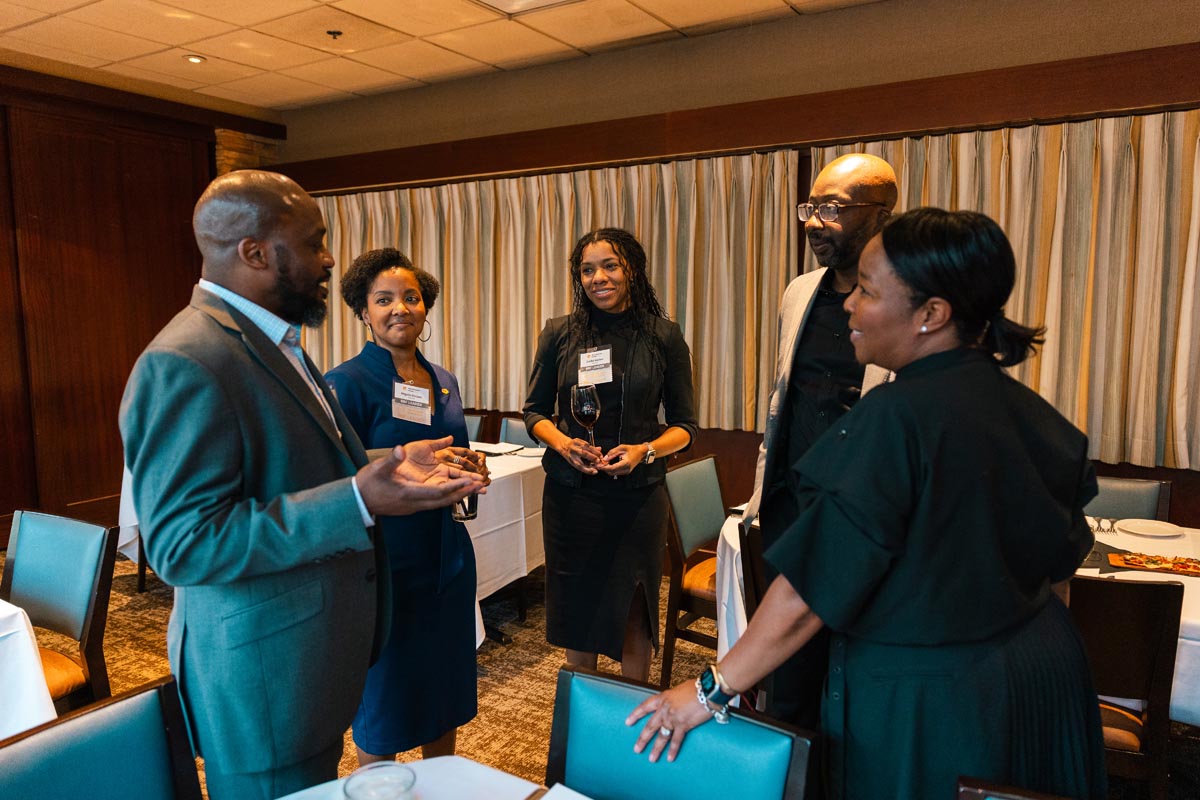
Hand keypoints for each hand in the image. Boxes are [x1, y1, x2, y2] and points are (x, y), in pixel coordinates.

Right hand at [357, 436, 483, 515]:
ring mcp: (414, 506)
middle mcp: (414, 503)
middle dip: (464, 493)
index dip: (455, 487)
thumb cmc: (368, 484)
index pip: (438, 493)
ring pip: (441, 503)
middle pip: (445, 501)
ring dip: (458, 496)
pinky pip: (435, 502)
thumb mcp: (379, 468)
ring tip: (474, 490)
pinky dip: (448, 497)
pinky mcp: (412, 505)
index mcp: (409, 494)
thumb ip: (392, 459)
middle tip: (481, 487)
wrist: (358, 501)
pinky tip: (454, 493)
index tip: (469, 481)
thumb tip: (400, 449)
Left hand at [556, 437, 601, 474]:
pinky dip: (592, 447)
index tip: (595, 471)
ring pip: (587, 448)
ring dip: (595, 451)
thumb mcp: (578, 462)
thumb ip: (586, 466)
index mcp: (572, 460)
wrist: (565, 446)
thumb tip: (595, 471)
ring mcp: (574, 445)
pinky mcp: (577, 440)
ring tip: (600, 455)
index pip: (580, 466)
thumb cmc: (572, 456)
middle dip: (593, 457)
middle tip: (599, 461)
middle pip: (584, 454)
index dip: (588, 470)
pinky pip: (587, 444)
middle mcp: (572, 452)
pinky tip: (597, 450)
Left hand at [596, 444, 646, 475]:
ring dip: (607, 469)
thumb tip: (604, 459)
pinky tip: (607, 465)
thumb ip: (612, 453)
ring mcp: (626, 472)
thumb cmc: (632, 449)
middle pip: (612, 472)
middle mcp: (626, 469)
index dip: (604, 467)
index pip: (613, 468)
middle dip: (604, 469)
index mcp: (626, 463)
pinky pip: (616, 472)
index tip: (598, 465)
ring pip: (613, 473)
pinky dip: (611, 469)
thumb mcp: (621, 448)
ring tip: (602, 464)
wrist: (641, 453)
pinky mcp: (626, 472)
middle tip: (598, 464)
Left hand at [625, 680, 710, 761]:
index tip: (628, 722)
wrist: (707, 690)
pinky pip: (676, 740)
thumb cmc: (697, 687)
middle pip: (650, 726)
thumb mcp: (679, 690)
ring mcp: (673, 718)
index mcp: (663, 698)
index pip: (645, 706)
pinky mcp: (683, 725)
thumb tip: (674, 703)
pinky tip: (670, 758)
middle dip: (643, 739)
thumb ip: (673, 698)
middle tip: (637, 749)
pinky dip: (673, 750)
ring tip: (652, 759)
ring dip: (656, 749)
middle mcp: (665, 709)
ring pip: (661, 736)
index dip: (636, 715)